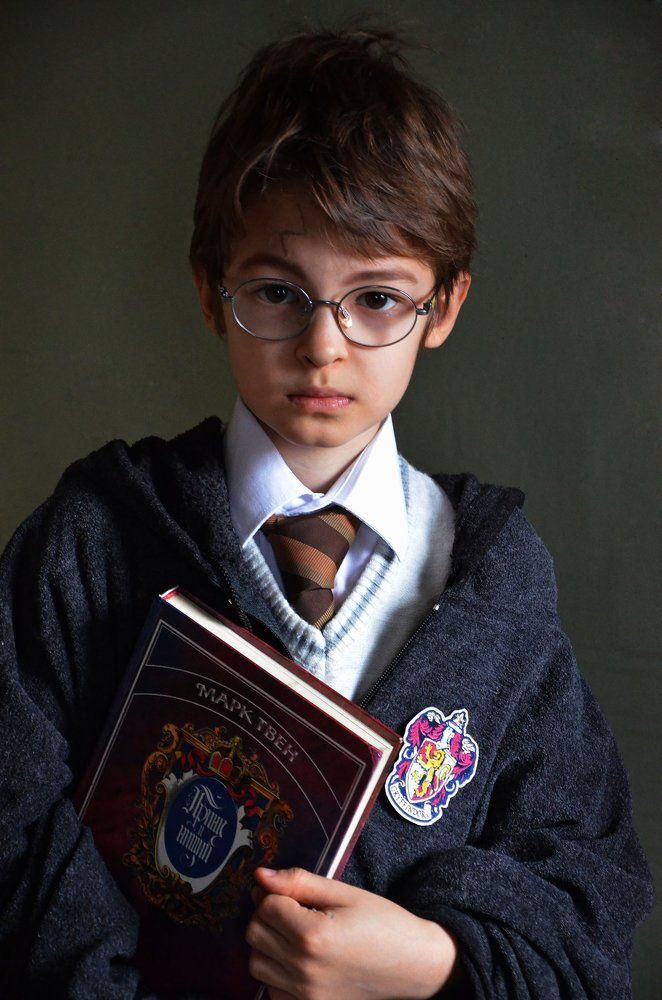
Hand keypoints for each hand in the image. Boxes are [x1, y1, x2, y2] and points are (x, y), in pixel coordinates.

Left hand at [246, 866, 457, 999]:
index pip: (266, 906)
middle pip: (255, 933)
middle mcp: (303, 969)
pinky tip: (300, 961)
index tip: (295, 894)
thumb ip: (299, 882)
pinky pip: (271, 990)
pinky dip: (277, 973)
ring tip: (296, 935)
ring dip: (269, 945)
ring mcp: (305, 995)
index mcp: (313, 935)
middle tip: (294, 910)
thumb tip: (260, 874)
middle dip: (268, 916)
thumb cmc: (383, 923)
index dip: (276, 893)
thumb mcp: (343, 894)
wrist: (413, 965)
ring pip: (257, 963)